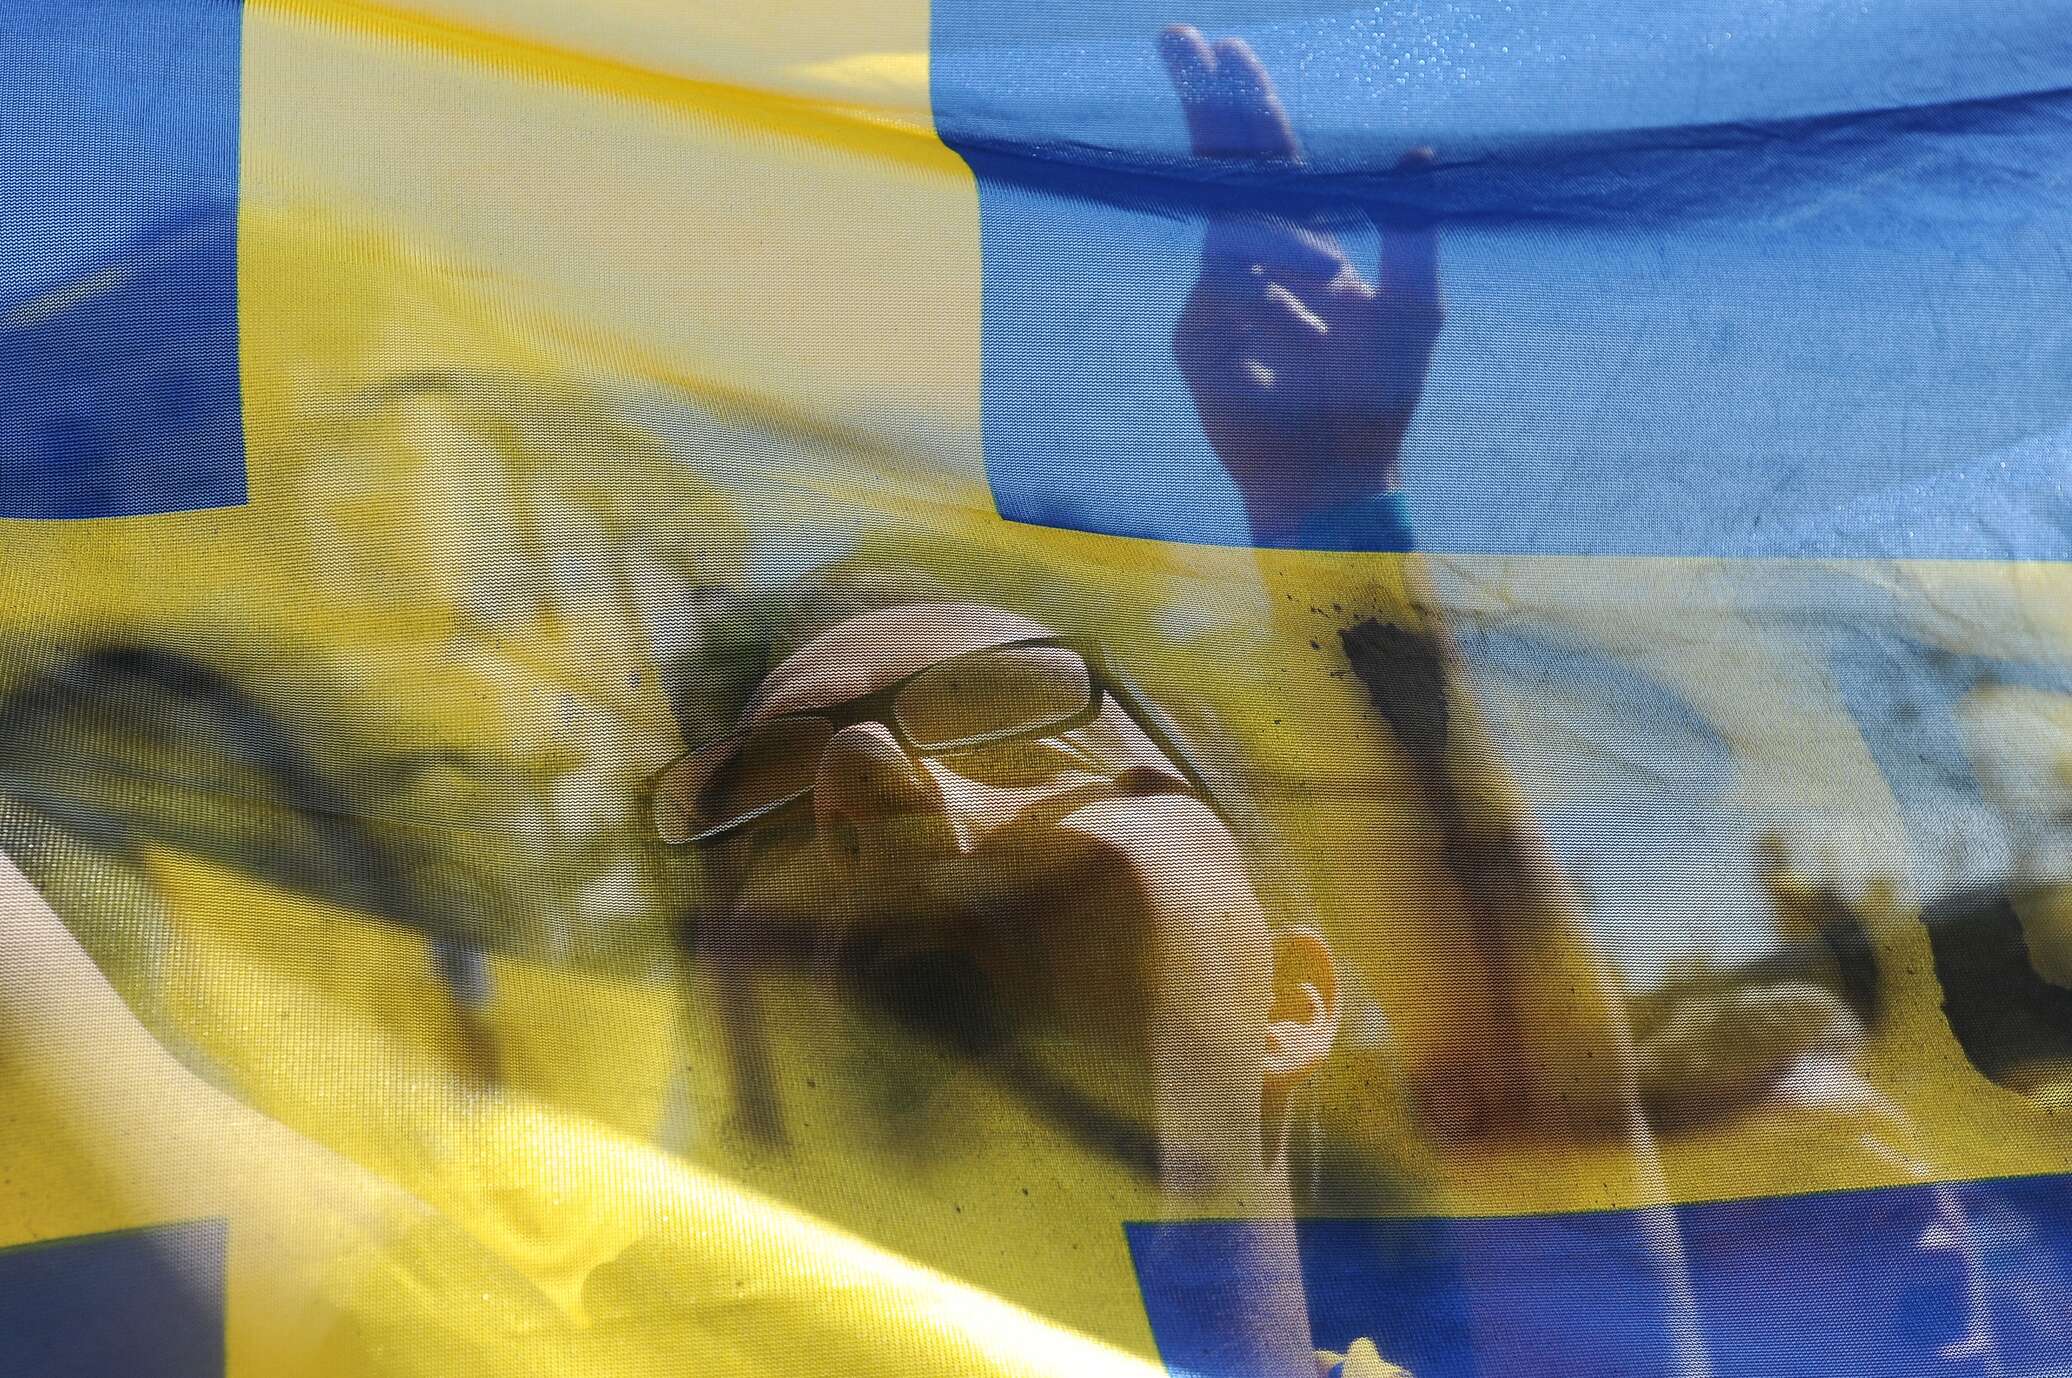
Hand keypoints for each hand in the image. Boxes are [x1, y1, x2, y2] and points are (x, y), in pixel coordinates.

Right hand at [1158, 26, 1441, 544]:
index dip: (1246, 103)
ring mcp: (1217, 298)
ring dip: (1285, 244)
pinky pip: (1223, 291)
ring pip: (1233, 230)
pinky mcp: (1196, 341)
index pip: (1269, 159)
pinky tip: (1297, 328)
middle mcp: (1252, 261)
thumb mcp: (1414, 304)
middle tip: (1179, 37)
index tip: (1225, 46)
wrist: (1338, 479)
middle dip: (1205, 104)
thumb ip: (1413, 225)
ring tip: (1333, 294)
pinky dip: (1265, 295)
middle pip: (1221, 166)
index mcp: (1301, 243)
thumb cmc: (1377, 397)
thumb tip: (1420, 146)